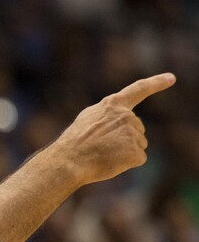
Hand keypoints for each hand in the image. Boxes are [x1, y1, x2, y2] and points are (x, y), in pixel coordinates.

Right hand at [51, 73, 175, 184]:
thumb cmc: (75, 143)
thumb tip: (122, 119)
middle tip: (101, 146)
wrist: (69, 161)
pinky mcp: (135, 152)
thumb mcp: (88, 119)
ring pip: (139, 144)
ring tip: (103, 153)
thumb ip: (108, 114)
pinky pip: (138, 159)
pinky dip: (127, 163)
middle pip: (137, 129)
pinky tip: (111, 162)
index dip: (156, 83)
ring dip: (125, 151)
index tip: (171, 78)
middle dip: (125, 138)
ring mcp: (132, 133)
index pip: (138, 90)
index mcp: (113, 105)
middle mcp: (126, 116)